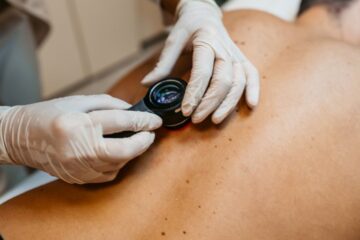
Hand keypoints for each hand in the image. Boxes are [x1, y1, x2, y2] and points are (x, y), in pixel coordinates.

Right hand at [0, 95, 161, 183]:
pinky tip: (117, 152)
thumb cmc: (47, 115)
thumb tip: (132, 110)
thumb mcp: (77, 101)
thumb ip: (108, 104)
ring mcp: (78, 167)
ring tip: (135, 140)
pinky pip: (108, 174)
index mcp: (78, 124)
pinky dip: (118, 163)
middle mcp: (79, 149)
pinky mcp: (78, 177)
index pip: (121, 122)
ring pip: (118, 164)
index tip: (155, 120)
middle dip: (144, 142)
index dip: (143, 121)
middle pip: (124, 150)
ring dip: (132, 152)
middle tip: (150, 133)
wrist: (20, 138)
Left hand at [143, 0, 259, 123]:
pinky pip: (252, 75)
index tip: (185, 110)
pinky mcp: (242, 60)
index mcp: (206, 42)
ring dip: (228, 103)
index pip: (203, 72)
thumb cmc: (188, 28)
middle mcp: (224, 49)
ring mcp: (236, 55)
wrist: (204, 15)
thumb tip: (146, 84)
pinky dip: (254, 90)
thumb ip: (163, 64)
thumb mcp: (173, 41)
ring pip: (239, 82)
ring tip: (215, 120)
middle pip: (223, 80)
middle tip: (196, 118)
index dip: (194, 94)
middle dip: (210, 103)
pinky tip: (251, 105)